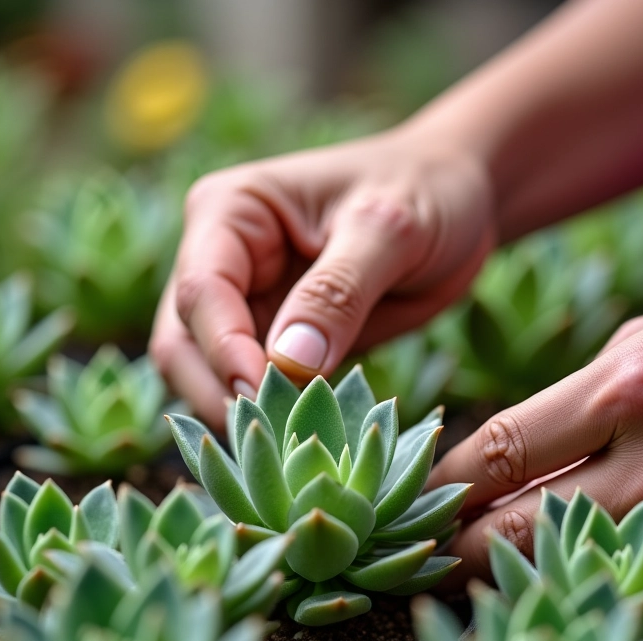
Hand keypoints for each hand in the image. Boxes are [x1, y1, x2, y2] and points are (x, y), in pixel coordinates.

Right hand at [150, 127, 494, 427]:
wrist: (457, 200)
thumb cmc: (423, 191)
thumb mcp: (389, 231)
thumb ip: (336, 293)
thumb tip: (288, 364)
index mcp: (230, 212)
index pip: (201, 291)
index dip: (225, 349)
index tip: (266, 395)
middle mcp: (224, 259)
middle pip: (185, 343)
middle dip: (220, 392)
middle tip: (274, 438)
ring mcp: (248, 303)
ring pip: (210, 375)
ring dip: (243, 414)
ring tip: (291, 447)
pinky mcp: (278, 340)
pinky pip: (259, 388)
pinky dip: (274, 417)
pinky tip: (306, 438)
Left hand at [431, 286, 642, 604]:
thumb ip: (572, 405)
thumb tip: (508, 459)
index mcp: (626, 390)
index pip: (498, 452)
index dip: (444, 484)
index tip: (418, 498)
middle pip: (519, 529)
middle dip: (460, 548)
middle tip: (425, 554)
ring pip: (569, 571)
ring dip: (516, 573)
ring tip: (474, 574)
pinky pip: (631, 582)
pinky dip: (585, 582)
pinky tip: (559, 577)